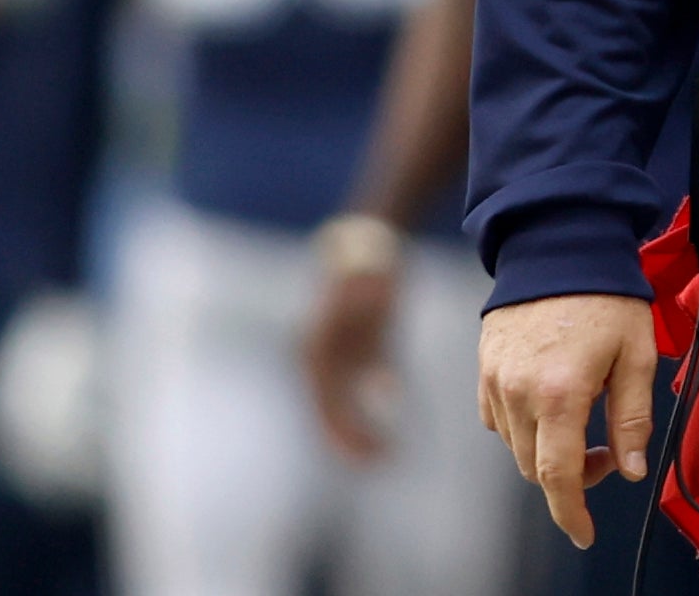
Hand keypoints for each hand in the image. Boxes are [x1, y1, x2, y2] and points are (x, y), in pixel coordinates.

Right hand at [303, 264, 399, 462]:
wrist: (367, 237)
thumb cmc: (372, 268)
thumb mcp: (374, 299)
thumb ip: (376, 339)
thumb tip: (384, 387)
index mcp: (316, 350)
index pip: (328, 404)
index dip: (347, 432)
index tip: (372, 454)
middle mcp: (314, 355)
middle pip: (328, 408)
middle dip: (349, 438)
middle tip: (380, 461)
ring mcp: (326, 352)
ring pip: (337, 403)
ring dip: (354, 428)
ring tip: (382, 454)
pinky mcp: (344, 348)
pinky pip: (349, 389)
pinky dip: (361, 410)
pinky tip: (383, 429)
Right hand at [476, 294, 658, 548]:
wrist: (560, 244)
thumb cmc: (604, 294)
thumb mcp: (636, 354)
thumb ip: (632, 417)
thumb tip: (631, 468)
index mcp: (561, 393)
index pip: (559, 476)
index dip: (571, 512)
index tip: (583, 532)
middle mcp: (519, 392)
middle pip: (536, 468)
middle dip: (571, 476)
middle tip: (607, 451)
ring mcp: (495, 381)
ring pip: (516, 447)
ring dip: (548, 450)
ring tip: (583, 414)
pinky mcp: (483, 369)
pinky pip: (498, 420)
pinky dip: (523, 426)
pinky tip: (551, 400)